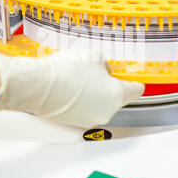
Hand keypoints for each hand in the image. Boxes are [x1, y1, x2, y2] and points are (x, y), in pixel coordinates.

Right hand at [0, 49, 144, 128]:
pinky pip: (83, 108)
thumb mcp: (95, 56)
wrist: (40, 85)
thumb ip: (105, 64)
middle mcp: (106, 111)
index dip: (136, 80)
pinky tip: (68, 87)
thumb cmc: (66, 71)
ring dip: (93, 92)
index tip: (135, 77)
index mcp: (117, 95)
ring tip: (78, 78)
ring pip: (98, 103)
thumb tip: (103, 69)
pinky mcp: (73, 122)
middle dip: (109, 84)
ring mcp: (89, 119)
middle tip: (97, 70)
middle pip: (116, 97)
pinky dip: (79, 100)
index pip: (137, 90)